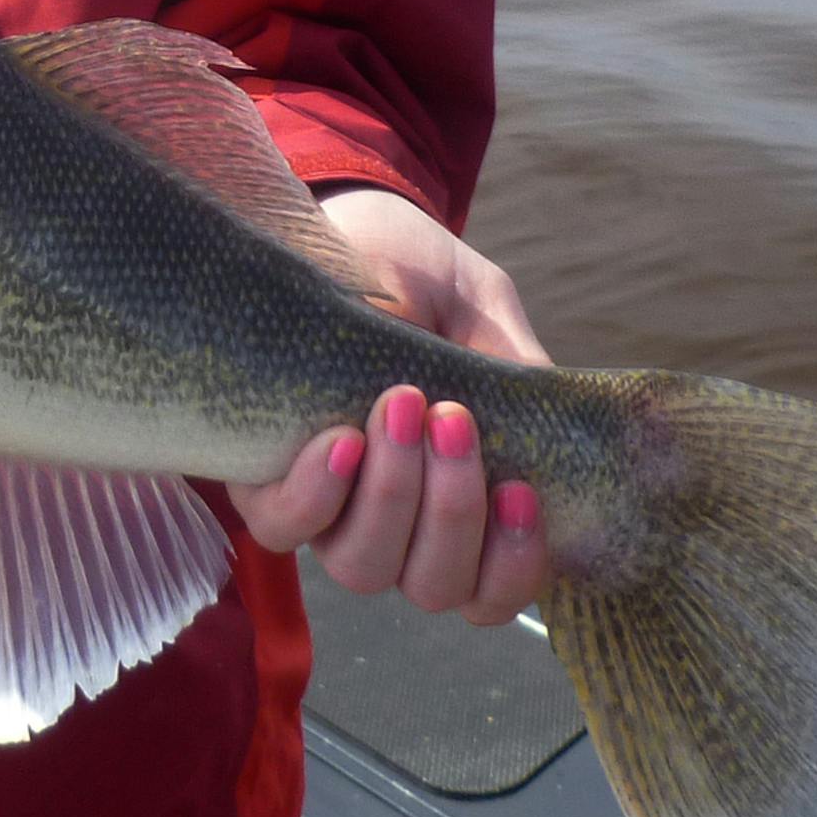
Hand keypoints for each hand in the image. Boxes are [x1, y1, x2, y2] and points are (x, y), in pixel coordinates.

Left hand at [226, 188, 552, 626]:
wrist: (346, 224)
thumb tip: (554, 428)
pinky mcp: (262, 471)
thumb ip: (518, 373)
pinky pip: (283, 527)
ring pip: (363, 567)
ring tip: (401, 406)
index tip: (520, 491)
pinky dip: (316, 494)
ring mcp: (329, 503)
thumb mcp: (484, 313)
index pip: (490, 591)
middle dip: (453, 511)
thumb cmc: (422, 276)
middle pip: (431, 584)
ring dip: (393, 496)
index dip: (514, 568)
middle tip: (452, 417)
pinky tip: (340, 440)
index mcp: (459, 499)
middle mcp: (395, 520)